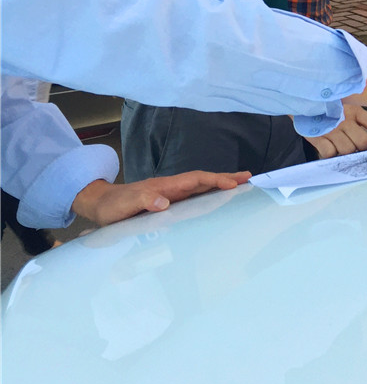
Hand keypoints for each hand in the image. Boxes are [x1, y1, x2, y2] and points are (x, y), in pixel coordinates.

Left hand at [72, 171, 251, 225]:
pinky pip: (195, 197)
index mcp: (165, 186)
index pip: (195, 179)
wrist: (100, 204)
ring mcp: (172, 195)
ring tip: (241, 186)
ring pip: (202, 188)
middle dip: (226, 178)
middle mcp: (172, 188)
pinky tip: (219, 201)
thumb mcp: (124, 205)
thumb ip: (143, 201)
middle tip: (249, 178)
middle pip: (204, 180)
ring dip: (221, 186)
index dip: (215, 180)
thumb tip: (164, 202)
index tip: (233, 183)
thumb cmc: (112, 205)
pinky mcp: (170, 203)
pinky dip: (210, 196)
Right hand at [304, 99, 366, 157]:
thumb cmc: (328, 107)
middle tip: (357, 147)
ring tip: (340, 145)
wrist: (301, 99)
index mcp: (354, 109)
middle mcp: (344, 118)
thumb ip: (360, 122)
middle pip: (363, 141)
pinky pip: (329, 153)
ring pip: (347, 150)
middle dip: (362, 148)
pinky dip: (331, 154)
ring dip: (346, 152)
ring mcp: (331, 128)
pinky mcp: (317, 136)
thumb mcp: (347, 107)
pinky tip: (329, 147)